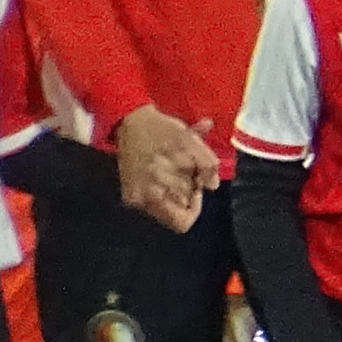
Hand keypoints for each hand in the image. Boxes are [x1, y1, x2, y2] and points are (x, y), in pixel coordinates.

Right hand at [114, 106, 215, 230]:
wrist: (129, 121)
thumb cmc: (163, 131)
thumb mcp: (190, 141)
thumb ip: (206, 165)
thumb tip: (212, 186)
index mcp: (157, 188)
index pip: (182, 220)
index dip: (194, 206)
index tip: (196, 185)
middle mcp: (144, 199)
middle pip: (177, 210)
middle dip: (186, 193)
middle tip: (185, 172)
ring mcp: (135, 197)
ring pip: (167, 207)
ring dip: (175, 191)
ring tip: (173, 170)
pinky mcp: (129, 193)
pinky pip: (154, 201)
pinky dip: (163, 189)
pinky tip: (163, 171)